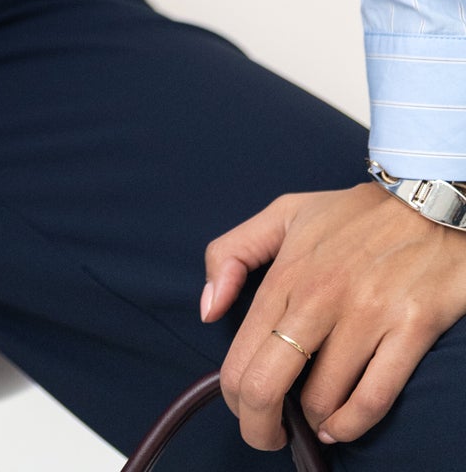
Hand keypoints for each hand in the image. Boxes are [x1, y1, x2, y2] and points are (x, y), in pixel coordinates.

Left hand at [206, 181, 465, 449]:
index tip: (244, 411)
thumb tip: (208, 311)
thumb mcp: (283, 214)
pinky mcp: (410, 329)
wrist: (428, 200)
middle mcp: (319, 297)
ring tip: (315, 421)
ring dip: (314, 422)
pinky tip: (342, 426)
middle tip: (270, 436)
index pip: (241, 356)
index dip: (235, 399)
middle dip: (260, 426)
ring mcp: (366, 314)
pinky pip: (375, 397)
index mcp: (285, 273)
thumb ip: (231, 253)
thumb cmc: (353, 215)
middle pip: (268, 384)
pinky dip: (353, 424)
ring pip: (322, 399)